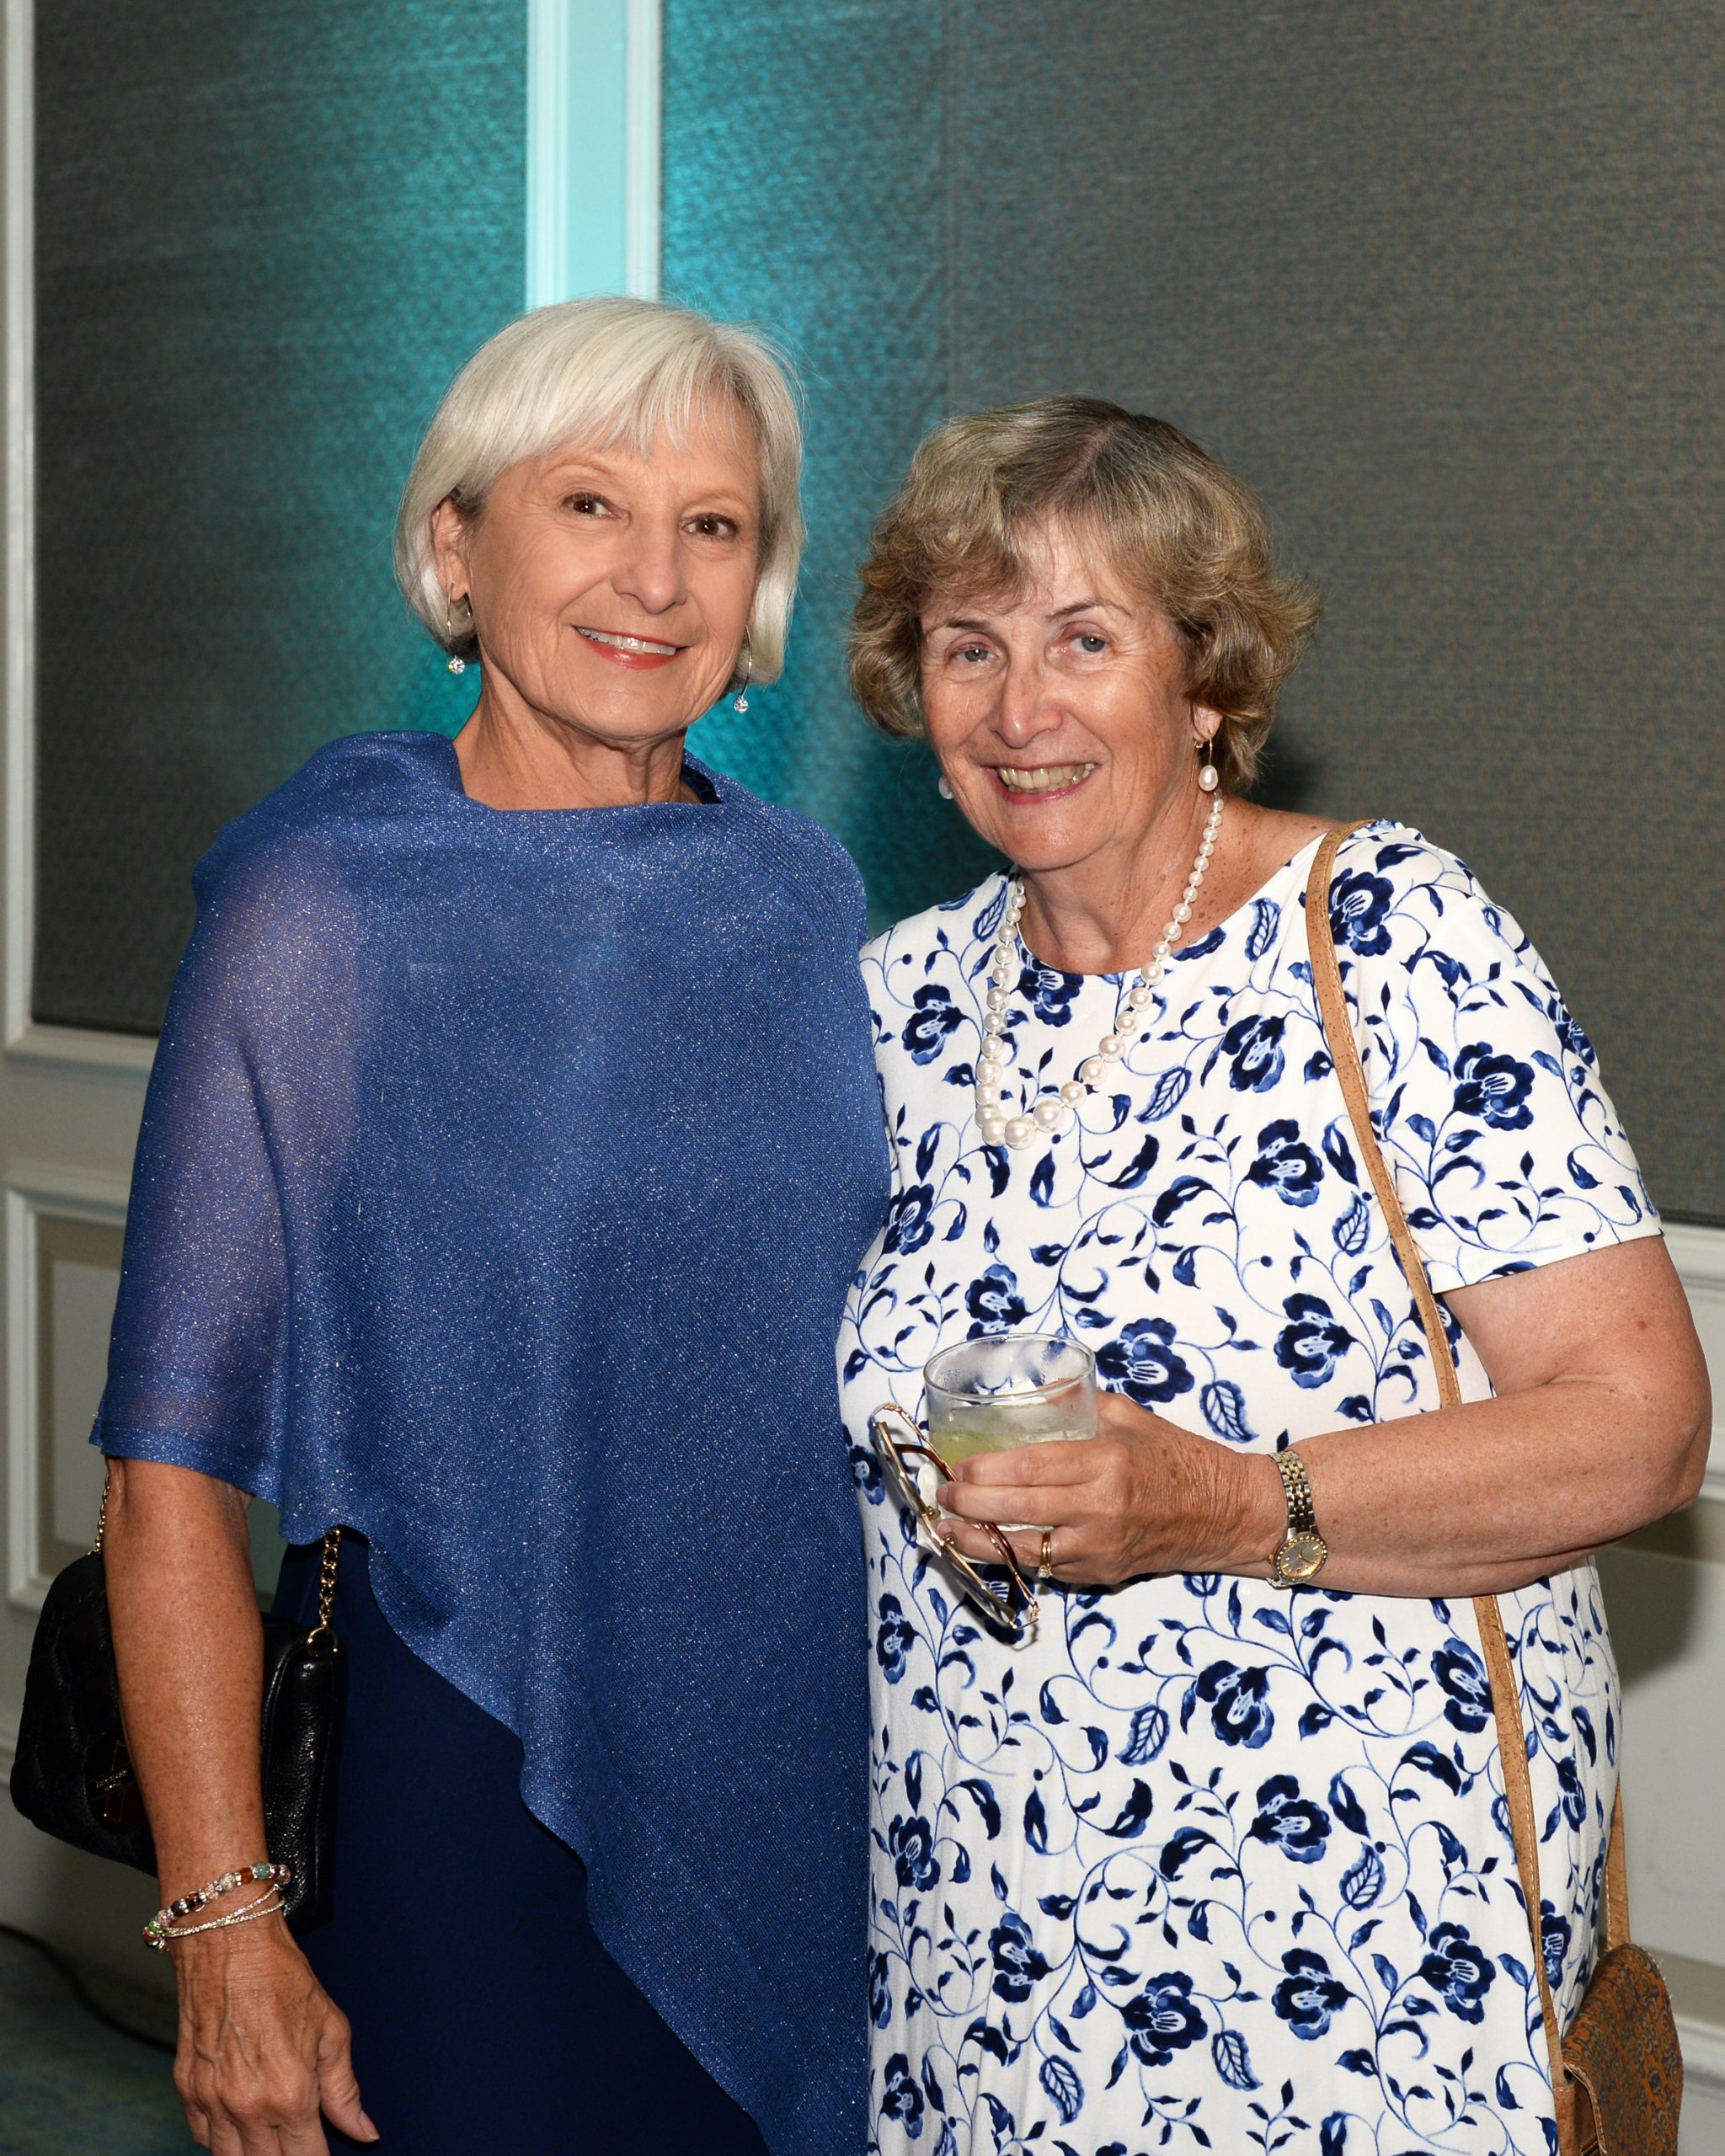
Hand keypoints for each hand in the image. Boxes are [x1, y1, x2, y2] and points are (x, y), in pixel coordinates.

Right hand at [171, 1918, 376, 2153]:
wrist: (228, 1945)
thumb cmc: (282, 1978)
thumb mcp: (331, 2030)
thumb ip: (345, 2090)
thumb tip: (364, 2132)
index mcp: (290, 2094)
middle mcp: (248, 2107)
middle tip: (301, 2144)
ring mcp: (211, 2102)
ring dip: (254, 2154)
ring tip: (272, 2138)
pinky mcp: (186, 2091)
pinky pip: (203, 2138)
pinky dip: (222, 2139)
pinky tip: (241, 2123)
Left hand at [937, 1391, 1279, 1587]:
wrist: (1225, 1512)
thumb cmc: (1177, 1457)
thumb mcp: (1130, 1417)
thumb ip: (1081, 1406)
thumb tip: (1033, 1395)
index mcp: (1106, 1462)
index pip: (1030, 1468)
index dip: (986, 1469)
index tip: (958, 1465)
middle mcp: (1100, 1509)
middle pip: (1018, 1510)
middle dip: (970, 1504)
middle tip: (944, 1495)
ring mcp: (1100, 1547)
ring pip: (1024, 1550)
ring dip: (978, 1542)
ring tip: (948, 1529)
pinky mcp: (1102, 1573)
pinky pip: (1047, 1567)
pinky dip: (1014, 1557)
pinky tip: (988, 1545)